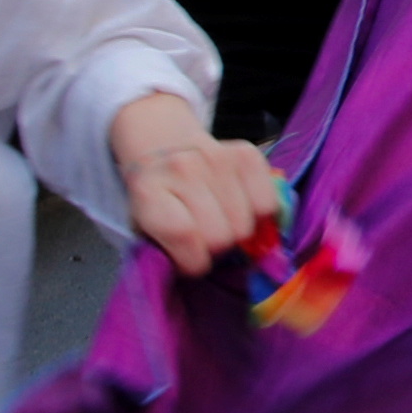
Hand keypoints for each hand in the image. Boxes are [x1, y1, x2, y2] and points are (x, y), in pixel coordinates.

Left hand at [105, 98, 276, 276]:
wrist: (161, 142)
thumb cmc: (156, 197)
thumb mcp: (144, 226)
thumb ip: (167, 250)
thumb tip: (206, 269)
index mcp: (148, 190)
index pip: (184, 234)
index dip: (193, 260)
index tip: (191, 260)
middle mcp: (183, 167)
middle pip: (220, 235)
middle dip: (215, 246)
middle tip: (205, 236)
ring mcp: (217, 156)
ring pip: (246, 225)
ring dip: (236, 230)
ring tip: (221, 218)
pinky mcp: (246, 153)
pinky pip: (268, 204)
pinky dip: (259, 214)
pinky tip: (241, 205)